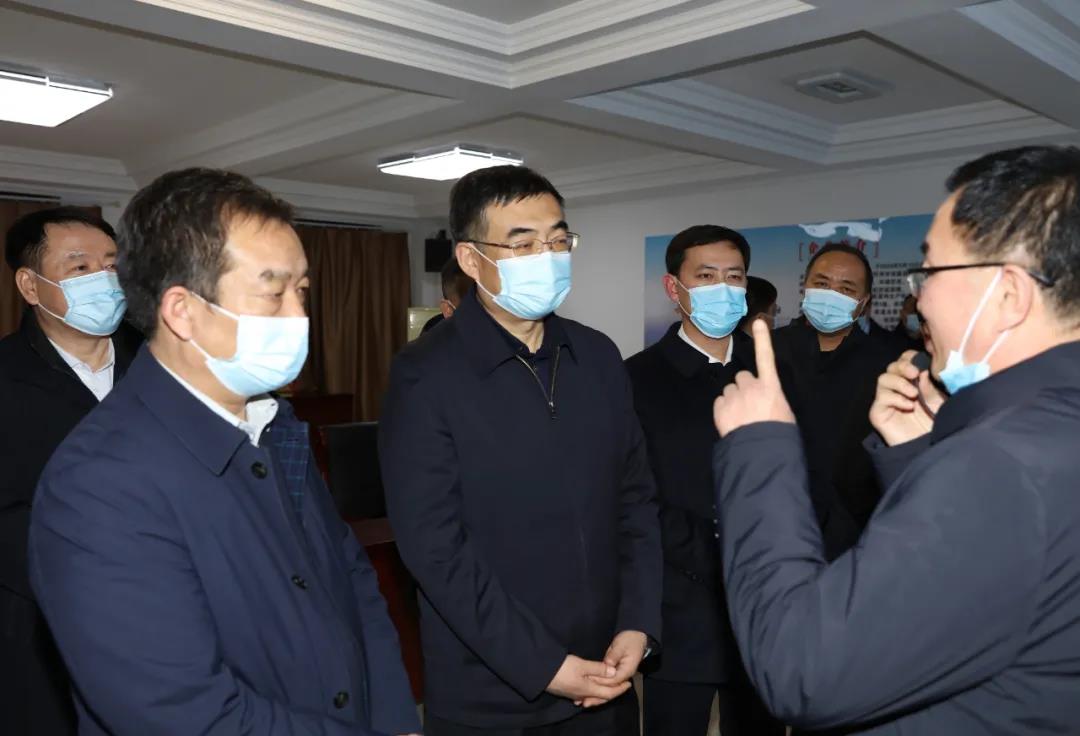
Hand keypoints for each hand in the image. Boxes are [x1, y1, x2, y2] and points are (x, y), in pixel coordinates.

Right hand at [547, 654, 628, 706]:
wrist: (540, 674)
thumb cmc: (562, 668)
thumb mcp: (581, 665)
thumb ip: (598, 668)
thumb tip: (614, 672)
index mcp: (588, 689)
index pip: (608, 692)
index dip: (619, 688)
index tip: (629, 683)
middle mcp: (582, 694)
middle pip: (601, 696)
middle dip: (613, 691)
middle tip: (622, 685)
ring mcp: (574, 694)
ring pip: (593, 696)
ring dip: (603, 692)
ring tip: (609, 686)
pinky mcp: (567, 691)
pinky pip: (584, 694)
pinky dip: (592, 692)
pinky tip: (590, 689)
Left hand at [713, 320, 794, 437]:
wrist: (761, 454)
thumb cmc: (778, 435)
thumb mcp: (784, 414)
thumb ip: (772, 400)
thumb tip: (765, 402)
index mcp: (771, 387)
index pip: (766, 358)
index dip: (762, 339)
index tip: (758, 322)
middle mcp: (751, 387)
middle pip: (742, 377)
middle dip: (744, 387)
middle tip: (750, 405)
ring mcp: (734, 396)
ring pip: (729, 390)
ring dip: (733, 399)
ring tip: (741, 417)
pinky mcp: (720, 408)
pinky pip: (719, 402)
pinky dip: (723, 410)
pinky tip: (731, 422)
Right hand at [869, 350, 944, 445]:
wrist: (929, 447)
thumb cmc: (936, 422)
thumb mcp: (938, 399)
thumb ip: (929, 383)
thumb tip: (922, 368)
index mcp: (911, 382)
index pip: (904, 361)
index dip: (910, 358)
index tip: (922, 362)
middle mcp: (896, 389)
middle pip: (891, 367)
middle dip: (903, 366)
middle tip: (915, 373)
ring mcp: (886, 401)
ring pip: (883, 379)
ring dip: (899, 382)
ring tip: (913, 394)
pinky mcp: (878, 413)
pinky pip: (881, 398)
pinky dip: (895, 399)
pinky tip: (908, 406)